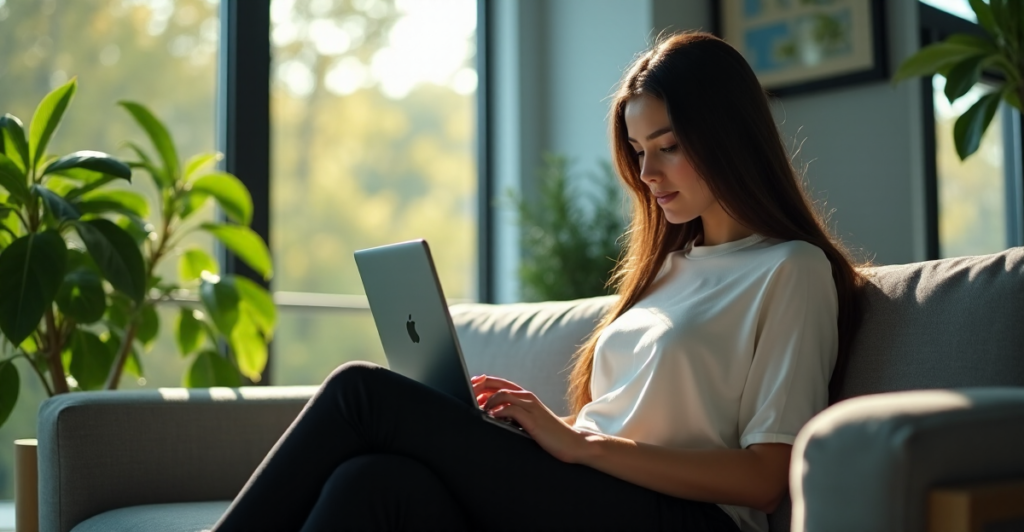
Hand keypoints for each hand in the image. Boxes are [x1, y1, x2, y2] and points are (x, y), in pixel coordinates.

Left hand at [471, 374, 588, 462]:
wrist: (573, 443)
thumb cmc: (550, 435)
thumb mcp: (531, 422)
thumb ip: (516, 416)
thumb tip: (494, 415)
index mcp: (527, 397)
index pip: (501, 383)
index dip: (485, 382)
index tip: (471, 384)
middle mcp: (528, 398)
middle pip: (499, 385)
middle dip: (481, 386)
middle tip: (468, 391)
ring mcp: (531, 408)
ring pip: (504, 394)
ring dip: (488, 400)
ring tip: (478, 408)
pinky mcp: (533, 420)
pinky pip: (512, 410)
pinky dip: (499, 411)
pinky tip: (491, 417)